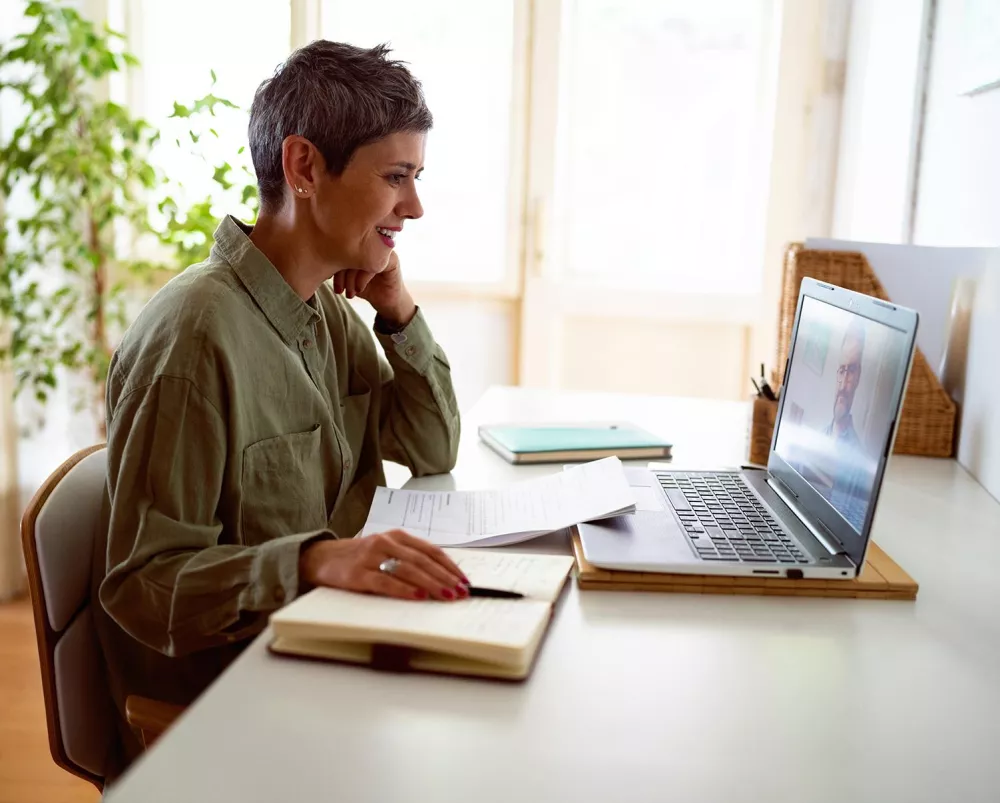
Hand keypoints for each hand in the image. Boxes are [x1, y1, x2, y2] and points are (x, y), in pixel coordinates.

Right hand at [299, 529, 468, 600]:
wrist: (319, 558)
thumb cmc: (358, 558)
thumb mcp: (385, 551)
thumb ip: (408, 559)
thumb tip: (441, 578)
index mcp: (396, 536)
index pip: (430, 550)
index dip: (449, 565)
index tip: (464, 579)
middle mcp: (386, 542)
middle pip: (423, 560)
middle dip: (445, 577)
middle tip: (462, 591)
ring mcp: (371, 557)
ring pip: (408, 570)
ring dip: (431, 584)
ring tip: (447, 595)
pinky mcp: (357, 574)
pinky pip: (385, 582)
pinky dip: (404, 589)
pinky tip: (418, 596)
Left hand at [333, 251, 415, 327]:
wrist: (386, 301)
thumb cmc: (365, 287)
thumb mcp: (346, 277)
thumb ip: (337, 268)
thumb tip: (319, 264)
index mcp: (358, 243)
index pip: (340, 246)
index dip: (332, 263)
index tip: (329, 280)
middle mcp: (370, 243)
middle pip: (350, 250)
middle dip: (341, 272)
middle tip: (340, 289)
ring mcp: (382, 249)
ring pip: (361, 257)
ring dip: (351, 277)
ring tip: (349, 292)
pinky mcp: (391, 260)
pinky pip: (374, 264)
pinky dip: (362, 278)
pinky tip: (359, 289)